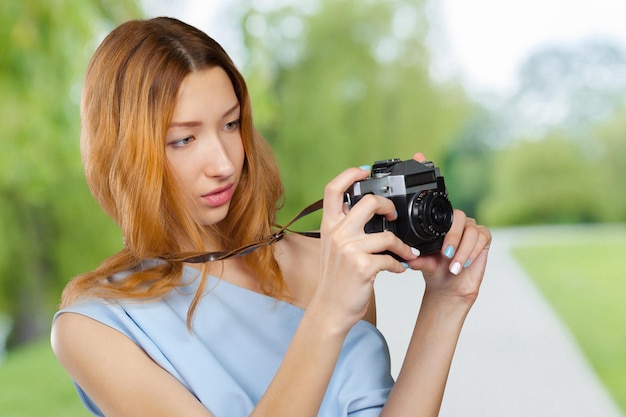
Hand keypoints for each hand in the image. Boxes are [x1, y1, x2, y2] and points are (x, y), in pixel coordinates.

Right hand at [311, 166, 418, 329]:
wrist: (330, 309)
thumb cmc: (336, 279)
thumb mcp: (333, 247)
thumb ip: (344, 227)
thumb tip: (366, 209)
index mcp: (329, 225)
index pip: (334, 189)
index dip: (351, 174)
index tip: (366, 172)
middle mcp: (337, 234)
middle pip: (369, 202)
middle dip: (389, 206)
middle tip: (395, 217)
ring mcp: (349, 250)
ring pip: (388, 235)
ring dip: (403, 246)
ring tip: (407, 252)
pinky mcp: (362, 267)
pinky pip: (391, 259)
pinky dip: (400, 265)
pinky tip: (399, 269)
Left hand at [406, 153, 490, 303]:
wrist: (450, 287)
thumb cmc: (434, 270)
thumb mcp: (419, 261)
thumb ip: (413, 255)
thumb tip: (404, 253)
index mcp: (438, 220)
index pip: (435, 197)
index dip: (427, 173)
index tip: (418, 156)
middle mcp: (454, 220)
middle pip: (457, 216)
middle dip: (451, 236)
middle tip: (444, 253)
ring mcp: (470, 227)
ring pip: (469, 230)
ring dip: (461, 249)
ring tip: (452, 264)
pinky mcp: (484, 238)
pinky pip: (480, 238)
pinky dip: (470, 252)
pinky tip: (461, 263)